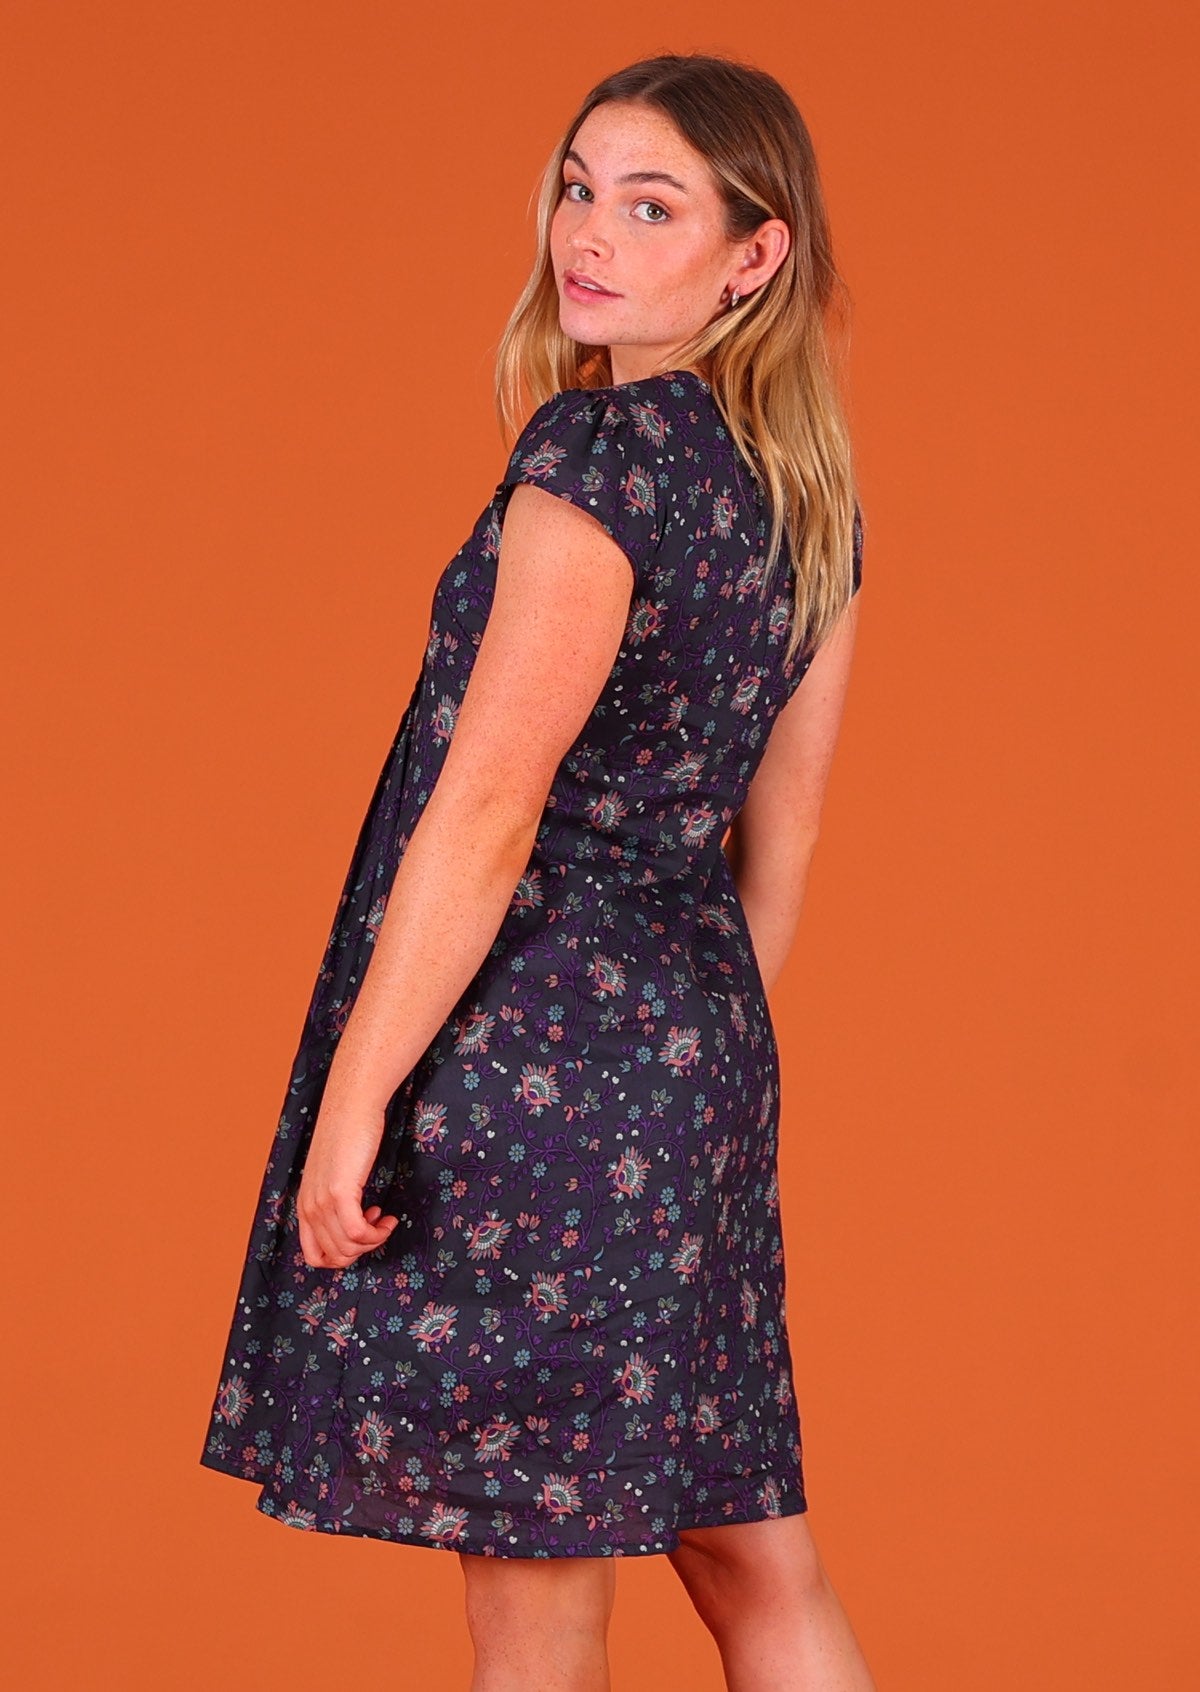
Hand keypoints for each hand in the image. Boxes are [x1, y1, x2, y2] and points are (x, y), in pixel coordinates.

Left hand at [296, 1096, 398, 1268]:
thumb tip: (353, 1225)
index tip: (362, 1234)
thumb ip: (335, 1200)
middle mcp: (309, 1207)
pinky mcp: (339, 1192)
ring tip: (384, 1219)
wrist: (351, 1107)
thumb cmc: (348, 1136)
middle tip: (377, 1228)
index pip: (314, 1256)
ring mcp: (322, 1202)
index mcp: (304, 1206)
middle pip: (336, 1255)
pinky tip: (387, 1217)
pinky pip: (358, 1232)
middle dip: (363, 1250)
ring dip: (373, 1240)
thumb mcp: (334, 1175)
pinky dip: (377, 1233)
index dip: (343, 1256)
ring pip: (348, 1247)